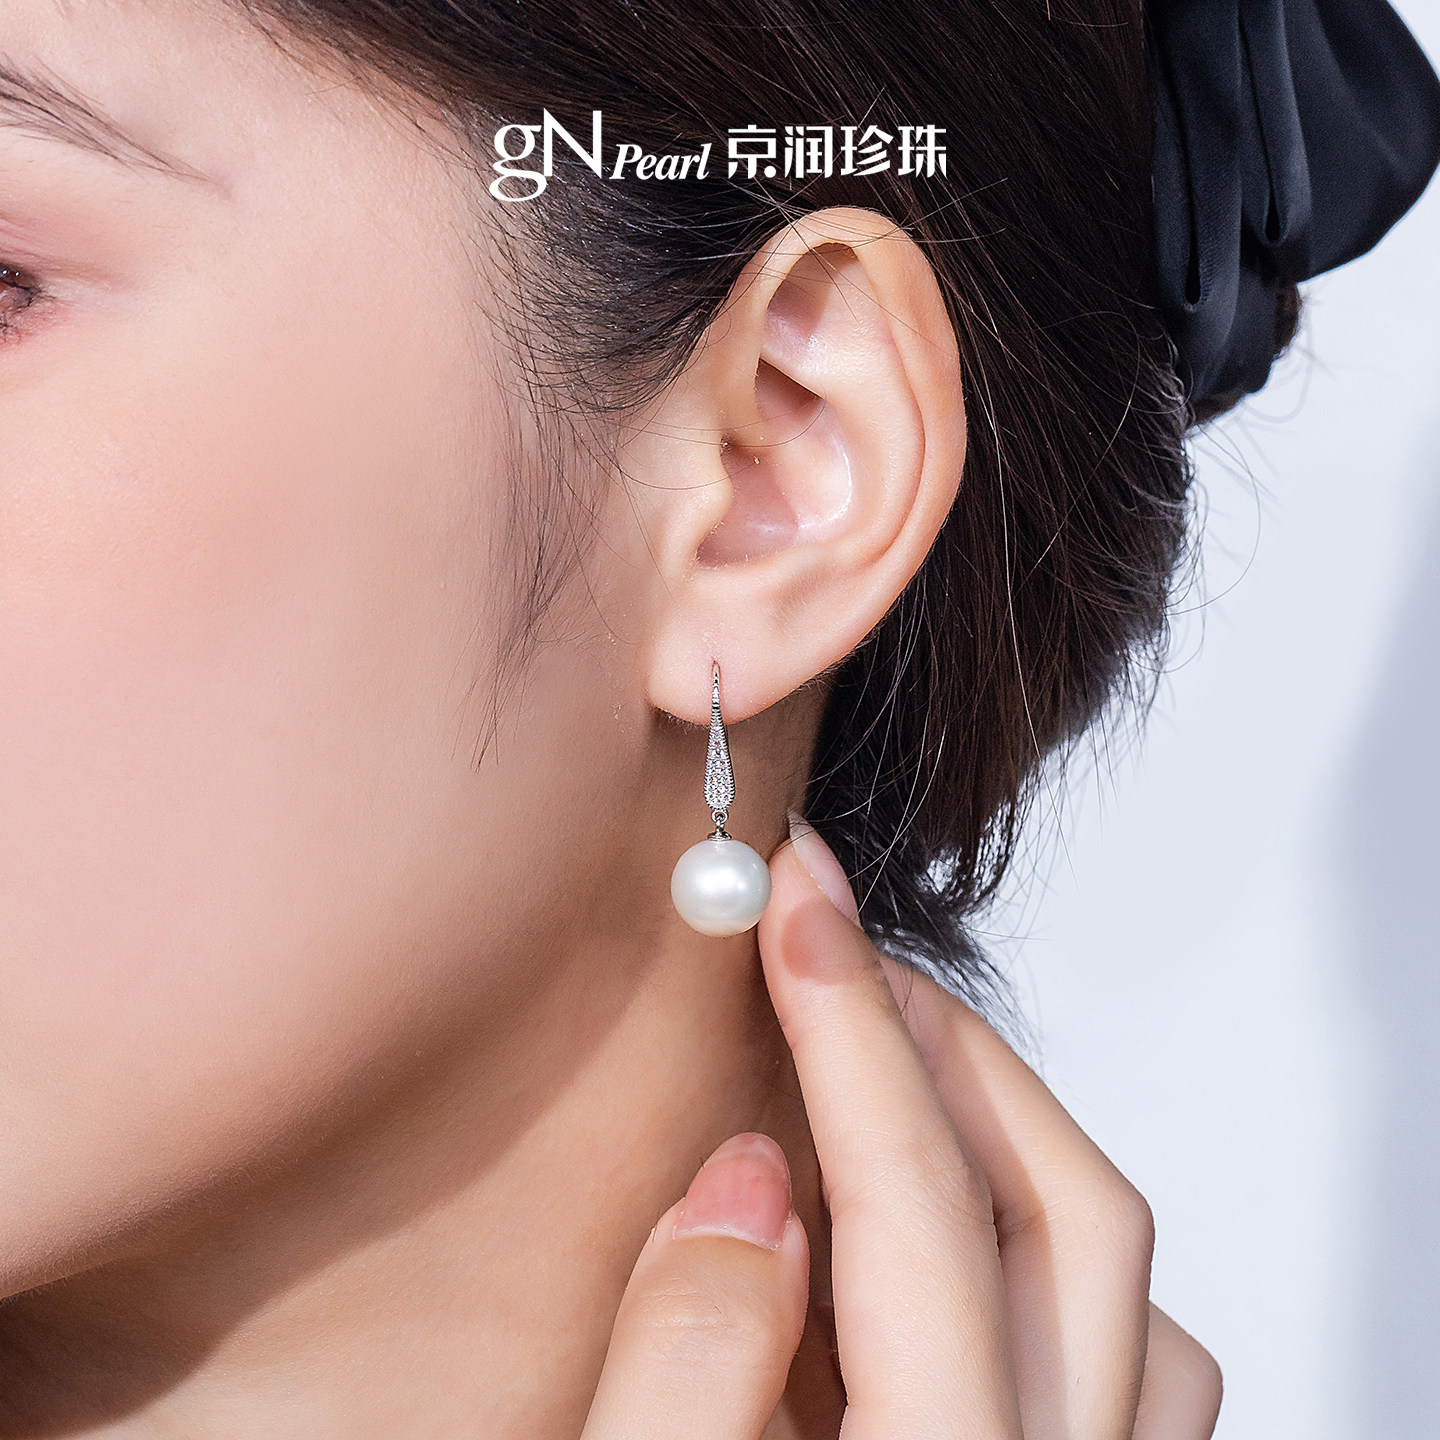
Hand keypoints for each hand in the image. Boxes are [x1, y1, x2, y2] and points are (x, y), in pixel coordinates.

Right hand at [582, 822, 1222, 1438]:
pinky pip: (1126, 1343)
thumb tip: (743, 1184)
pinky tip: (930, 1209)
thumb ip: (686, 1364)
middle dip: (945, 1043)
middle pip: (1071, 1207)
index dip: (849, 1028)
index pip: (917, 1206)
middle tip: (833, 948)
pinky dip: (1036, 1230)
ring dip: (1004, 1126)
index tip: (796, 900)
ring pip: (1115, 1266)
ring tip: (879, 1054)